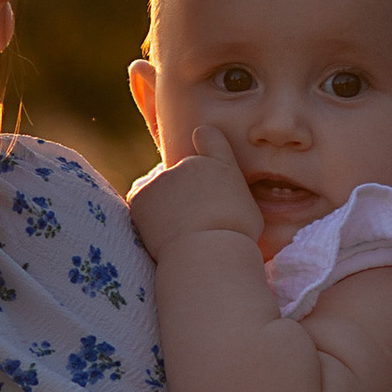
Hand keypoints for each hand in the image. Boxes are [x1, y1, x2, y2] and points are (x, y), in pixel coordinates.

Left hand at [128, 124, 264, 255]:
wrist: (208, 253)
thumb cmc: (236, 241)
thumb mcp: (250, 212)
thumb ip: (232, 195)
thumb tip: (224, 198)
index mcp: (220, 166)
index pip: (210, 137)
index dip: (204, 139)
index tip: (200, 139)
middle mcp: (190, 164)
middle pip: (183, 174)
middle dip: (184, 191)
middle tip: (192, 221)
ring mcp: (164, 177)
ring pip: (161, 189)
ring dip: (165, 204)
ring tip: (178, 232)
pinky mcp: (142, 194)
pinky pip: (142, 201)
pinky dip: (146, 214)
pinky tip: (160, 232)